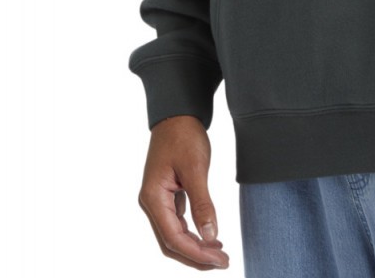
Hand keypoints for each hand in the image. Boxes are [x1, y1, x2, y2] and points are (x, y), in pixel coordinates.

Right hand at [137, 114, 229, 269]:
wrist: (177, 113)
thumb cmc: (183, 135)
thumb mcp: (196, 168)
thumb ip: (202, 203)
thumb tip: (211, 236)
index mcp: (153, 197)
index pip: (173, 237)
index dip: (196, 253)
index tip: (219, 260)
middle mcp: (152, 202)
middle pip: (171, 242)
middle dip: (196, 256)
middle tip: (223, 262)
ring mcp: (158, 199)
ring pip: (174, 234)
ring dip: (195, 246)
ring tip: (219, 254)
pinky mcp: (167, 194)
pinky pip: (178, 221)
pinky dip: (193, 232)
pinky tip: (210, 235)